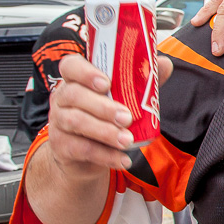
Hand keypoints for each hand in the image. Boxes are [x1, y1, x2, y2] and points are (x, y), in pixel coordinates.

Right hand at [46, 53, 173, 175]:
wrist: (87, 156)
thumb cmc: (106, 117)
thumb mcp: (123, 97)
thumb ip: (141, 81)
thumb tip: (165, 64)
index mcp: (76, 80)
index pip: (71, 66)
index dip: (85, 72)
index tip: (106, 83)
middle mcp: (62, 98)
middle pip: (74, 95)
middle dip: (103, 106)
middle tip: (127, 117)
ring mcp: (58, 122)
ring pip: (76, 122)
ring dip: (104, 132)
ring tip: (127, 140)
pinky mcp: (61, 146)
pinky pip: (81, 149)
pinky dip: (105, 155)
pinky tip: (123, 160)